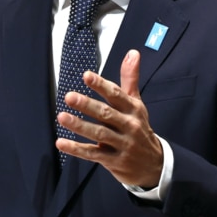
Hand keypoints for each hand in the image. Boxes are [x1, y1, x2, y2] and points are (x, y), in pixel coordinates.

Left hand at [55, 49, 162, 187]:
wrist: (154, 164)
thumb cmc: (139, 128)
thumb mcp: (137, 103)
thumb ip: (130, 78)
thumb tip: (132, 52)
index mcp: (133, 109)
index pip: (116, 95)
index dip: (101, 85)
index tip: (86, 76)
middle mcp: (129, 126)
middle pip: (106, 114)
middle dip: (87, 105)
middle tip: (69, 96)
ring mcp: (122, 144)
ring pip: (99, 134)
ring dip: (79, 126)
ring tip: (62, 117)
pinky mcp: (114, 161)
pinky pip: (93, 154)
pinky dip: (76, 149)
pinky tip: (61, 143)